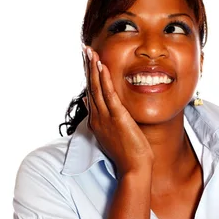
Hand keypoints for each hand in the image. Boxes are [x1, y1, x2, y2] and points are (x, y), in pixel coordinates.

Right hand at [82, 45, 153, 177]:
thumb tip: (92, 104)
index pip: (91, 93)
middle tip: (84, 48)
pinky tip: (102, 66)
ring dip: (93, 68)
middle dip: (87, 67)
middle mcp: (98, 118)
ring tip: (90, 51)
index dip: (89, 76)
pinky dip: (104, 80)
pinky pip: (109, 95)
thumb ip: (106, 119)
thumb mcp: (114, 134)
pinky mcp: (117, 119)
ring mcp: (106, 118)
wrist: (134, 169)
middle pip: (90, 87)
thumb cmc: (128, 155)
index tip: (87, 61)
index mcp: (98, 121)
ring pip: (96, 88)